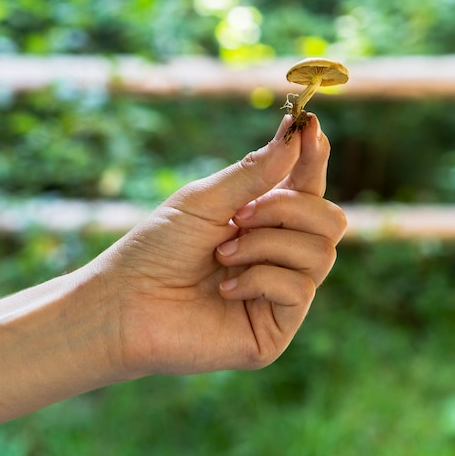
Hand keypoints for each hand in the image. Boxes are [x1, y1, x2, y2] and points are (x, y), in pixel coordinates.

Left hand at [96, 113, 346, 377]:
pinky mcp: (277, 328)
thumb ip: (254, 172)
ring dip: (265, 244)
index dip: (315, 157)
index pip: (310, 185)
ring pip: (320, 252)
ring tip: (223, 255)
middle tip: (240, 216)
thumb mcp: (206, 201)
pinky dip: (260, 278)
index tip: (310, 127)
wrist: (124, 304)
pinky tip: (225, 288)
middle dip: (288, 209)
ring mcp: (283, 292)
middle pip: (331, 220)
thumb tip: (295, 134)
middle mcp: (283, 255)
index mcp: (268, 220)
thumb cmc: (159, 247)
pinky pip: (299, 288)